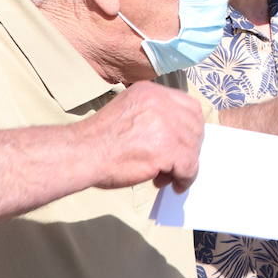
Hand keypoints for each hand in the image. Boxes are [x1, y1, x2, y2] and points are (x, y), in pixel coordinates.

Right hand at [83, 81, 204, 192]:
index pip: (189, 105)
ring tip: (167, 177)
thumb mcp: (128, 111)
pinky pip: (188, 167)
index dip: (190, 127)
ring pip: (192, 148)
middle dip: (188, 148)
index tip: (183, 143)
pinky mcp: (167, 148)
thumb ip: (151, 116)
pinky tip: (174, 185)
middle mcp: (161, 103)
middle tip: (174, 164)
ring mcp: (166, 125)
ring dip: (184, 166)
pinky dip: (185, 179)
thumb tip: (174, 136)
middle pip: (194, 127)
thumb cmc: (98, 138)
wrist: (82, 152)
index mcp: (151, 92)